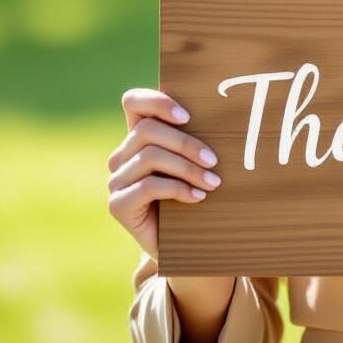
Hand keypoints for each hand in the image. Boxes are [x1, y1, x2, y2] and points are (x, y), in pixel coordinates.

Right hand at [107, 88, 221, 258]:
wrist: (185, 241)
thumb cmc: (196, 191)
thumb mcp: (196, 159)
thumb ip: (197, 135)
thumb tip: (225, 110)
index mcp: (139, 136)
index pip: (133, 101)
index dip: (157, 102)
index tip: (187, 116)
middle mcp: (122, 155)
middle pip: (147, 130)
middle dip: (186, 143)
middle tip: (214, 160)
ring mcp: (117, 180)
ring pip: (150, 157)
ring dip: (187, 168)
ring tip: (213, 182)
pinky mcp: (117, 205)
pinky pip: (147, 186)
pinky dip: (178, 189)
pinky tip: (198, 197)